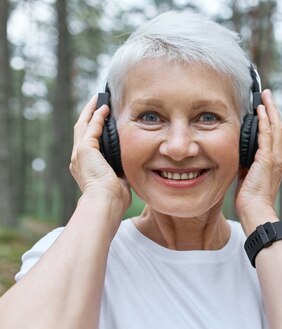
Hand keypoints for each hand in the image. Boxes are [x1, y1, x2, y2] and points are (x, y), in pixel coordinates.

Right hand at [70, 95, 130, 214]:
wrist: (106, 202)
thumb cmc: (114, 199)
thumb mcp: (118, 181)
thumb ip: (121, 171)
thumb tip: (130, 167)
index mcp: (85, 167)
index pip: (88, 142)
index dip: (93, 129)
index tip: (100, 119)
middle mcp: (78, 159)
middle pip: (81, 130)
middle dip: (89, 115)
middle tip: (96, 102)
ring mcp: (80, 153)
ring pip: (84, 125)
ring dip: (91, 111)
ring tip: (98, 99)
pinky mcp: (85, 150)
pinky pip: (91, 128)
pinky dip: (97, 117)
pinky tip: (104, 109)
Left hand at [235, 89, 281, 234]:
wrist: (256, 211)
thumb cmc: (251, 200)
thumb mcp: (248, 178)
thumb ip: (247, 165)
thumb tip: (240, 157)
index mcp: (276, 163)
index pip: (275, 136)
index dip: (271, 120)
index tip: (265, 108)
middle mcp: (279, 158)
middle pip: (279, 128)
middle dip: (273, 110)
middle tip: (267, 95)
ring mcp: (275, 158)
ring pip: (275, 127)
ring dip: (270, 110)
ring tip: (265, 97)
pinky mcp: (268, 159)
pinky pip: (267, 134)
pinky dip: (265, 120)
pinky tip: (260, 110)